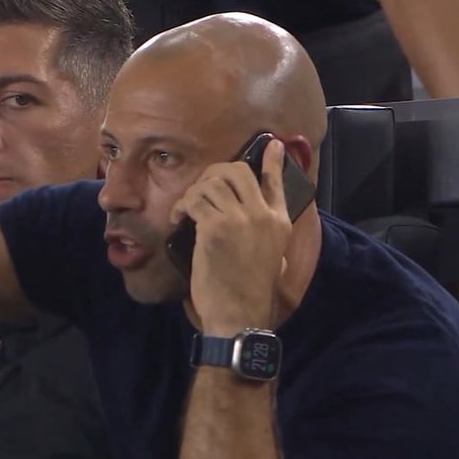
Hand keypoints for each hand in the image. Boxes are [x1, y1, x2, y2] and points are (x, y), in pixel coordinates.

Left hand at [171, 140, 291, 335]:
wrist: (239, 314)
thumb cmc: (251, 293)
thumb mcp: (273, 259)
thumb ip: (268, 235)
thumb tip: (258, 222)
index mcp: (279, 223)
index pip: (276, 181)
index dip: (271, 160)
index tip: (270, 144)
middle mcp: (262, 215)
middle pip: (238, 171)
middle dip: (215, 172)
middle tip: (201, 187)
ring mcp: (239, 219)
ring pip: (212, 182)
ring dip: (194, 191)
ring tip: (186, 209)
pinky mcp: (215, 228)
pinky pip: (194, 200)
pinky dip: (182, 206)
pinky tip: (178, 219)